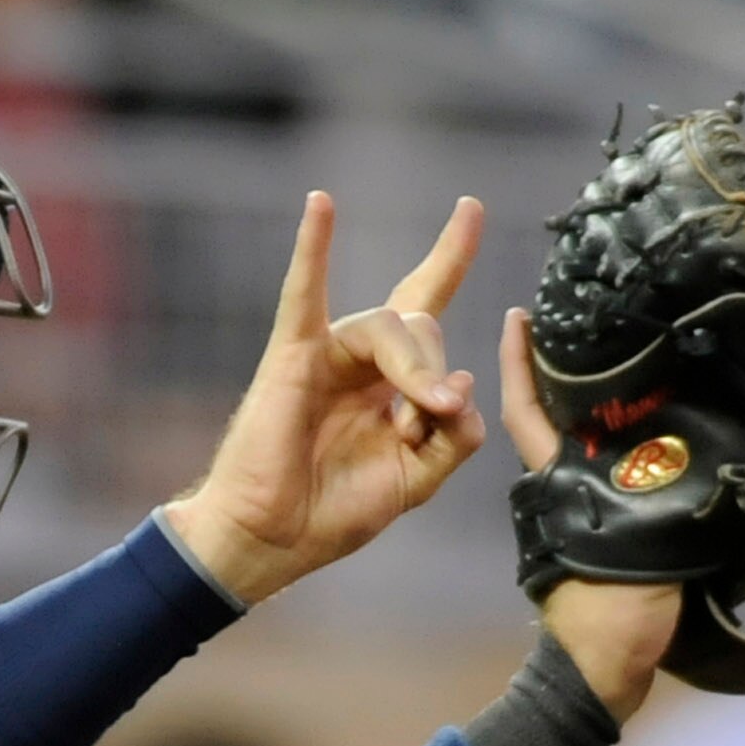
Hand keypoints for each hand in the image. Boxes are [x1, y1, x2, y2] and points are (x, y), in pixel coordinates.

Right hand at [165, 192, 486, 606]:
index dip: (450, 258)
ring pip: (392, 326)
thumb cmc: (333, 512)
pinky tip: (321, 205)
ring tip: (413, 420)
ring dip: (414, 371)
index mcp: (389, 383)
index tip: (470, 209)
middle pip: (423, 326)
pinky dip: (312, 249)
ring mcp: (326, 352)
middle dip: (435, 377)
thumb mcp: (416, 481)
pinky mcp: (292, 356)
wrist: (275, 540)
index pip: (424, 306)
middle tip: (423, 428)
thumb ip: (453, 439)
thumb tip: (463, 384)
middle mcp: (361, 359)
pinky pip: (304, 294)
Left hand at [498, 304, 679, 719]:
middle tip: (586, 310)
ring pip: (582, 437)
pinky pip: (608, 466)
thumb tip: (661, 451)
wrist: (609, 666)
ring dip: (597, 397)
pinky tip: (655, 406)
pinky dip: (623, 437)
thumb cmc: (610, 614)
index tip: (518, 316)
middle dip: (564, 365)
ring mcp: (580, 503)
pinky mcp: (603, 522)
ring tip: (628, 345)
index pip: (526, 411)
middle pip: (556, 412)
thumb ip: (637, 499)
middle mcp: (563, 484)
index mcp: (556, 481)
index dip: (520, 364)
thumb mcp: (623, 545)